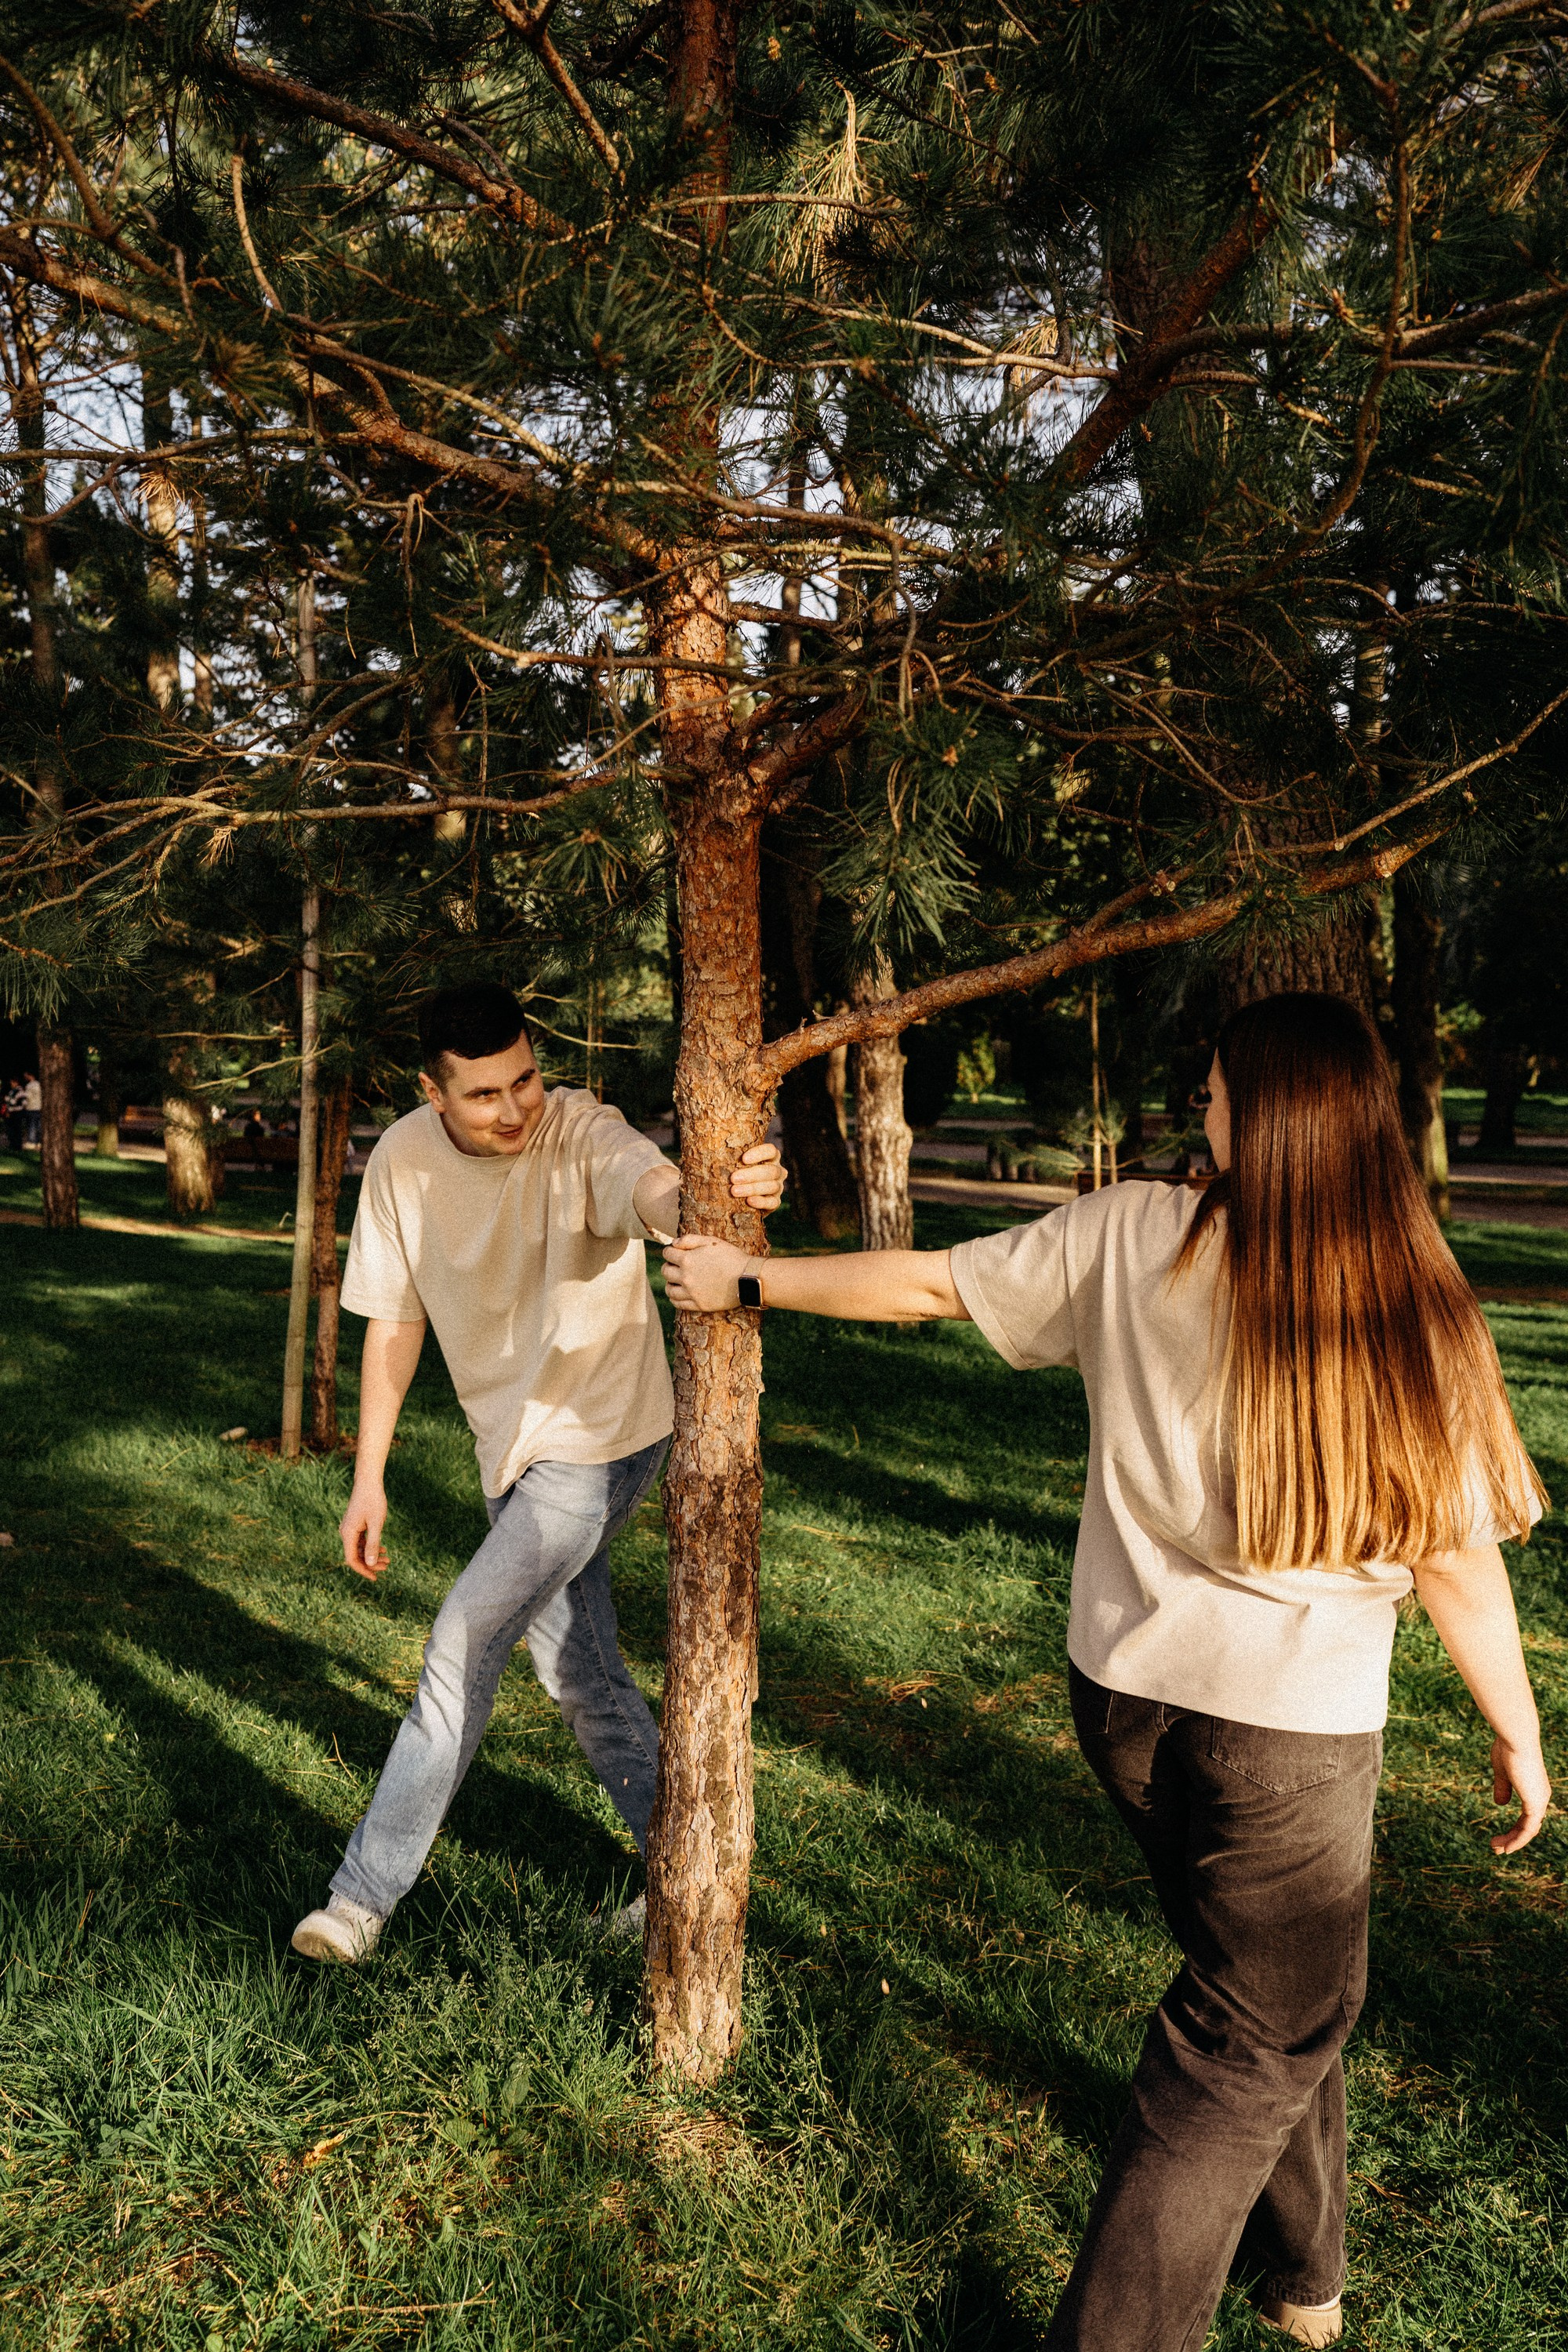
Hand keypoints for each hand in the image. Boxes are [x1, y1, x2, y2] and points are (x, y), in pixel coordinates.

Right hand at [340, 1481, 391, 1582]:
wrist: (368, 1482)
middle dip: (370, 1564)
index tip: (375, 1577)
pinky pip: (360, 1541)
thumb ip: (373, 1543)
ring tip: (388, 1559)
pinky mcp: (354, 1525)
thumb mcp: (376, 1523)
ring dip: (372, 1555)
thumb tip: (371, 1564)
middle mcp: (346, 1533)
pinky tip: (382, 1548)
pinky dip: (371, 1546)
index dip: (363, 1570)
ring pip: (359, 1549)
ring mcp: (349, 1529)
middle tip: (387, 1566)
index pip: (352, 1560)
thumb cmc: (373, 1500)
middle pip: (356, 1556)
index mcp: (348, 1534)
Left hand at [663, 1233, 752, 1310]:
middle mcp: (685, 1277)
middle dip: (668, 1266)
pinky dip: (675, 1298)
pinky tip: (680, 1293)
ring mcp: (691, 1293)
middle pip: (665, 1272)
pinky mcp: (699, 1305)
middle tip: (676, 1266)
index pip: (667, 1254)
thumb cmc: (731, 1257)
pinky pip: (678, 1304)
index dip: (670, 1251)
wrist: (748, 1278)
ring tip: (676, 1281)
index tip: (675, 1252)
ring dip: (670, 1283)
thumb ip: (690, 1239)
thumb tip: (673, 1243)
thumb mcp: (711, 1241)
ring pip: (669, 1290)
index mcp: (687, 1260)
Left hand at [729, 1141, 786, 1213]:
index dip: (759, 1154)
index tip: (743, 1159)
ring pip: (772, 1186)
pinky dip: (761, 1202)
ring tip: (734, 1191)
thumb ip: (729, 1154)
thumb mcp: (733, 1162)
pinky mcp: (775, 1202)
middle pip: (770, 1170)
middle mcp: (777, 1171)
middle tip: (733, 1178)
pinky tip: (749, 1201)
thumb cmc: (733, 1173)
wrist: (737, 1199)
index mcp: (770, 1157)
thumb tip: (707, 1142)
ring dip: (753, 1188)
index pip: (770, 1151)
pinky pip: (772, 1202)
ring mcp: (778, 1187)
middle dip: (751, 1174)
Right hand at [1490, 1734, 1550, 1854]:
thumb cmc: (1508, 1750)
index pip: (1528, 1817)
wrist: (1516, 1740)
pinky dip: (1517, 1840)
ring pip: (1528, 1830)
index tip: (1499, 1837)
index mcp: (1534, 1789)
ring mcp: (1539, 1801)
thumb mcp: (1502, 1772)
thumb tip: (1500, 1803)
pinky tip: (1506, 1847)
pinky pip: (1528, 1829)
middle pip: (1529, 1827)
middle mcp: (1540, 1797)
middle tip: (1496, 1847)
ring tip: (1496, 1848)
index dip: (1514, 1830)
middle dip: (1512, 1839)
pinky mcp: (1535, 1804)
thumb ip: (1503, 1788)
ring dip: (1512, 1842)